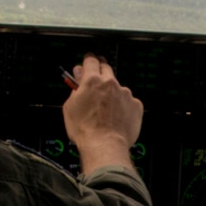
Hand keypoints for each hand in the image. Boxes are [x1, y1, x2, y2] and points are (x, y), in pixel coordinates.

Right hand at [63, 53, 143, 175]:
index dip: (88, 60)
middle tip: (96, 81)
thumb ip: (75, 89)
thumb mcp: (70, 107)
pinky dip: (123, 106)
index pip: (91, 60)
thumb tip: (78, 81)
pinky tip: (116, 117)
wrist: (105, 145)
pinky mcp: (136, 105)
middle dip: (100, 72)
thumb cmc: (85, 130)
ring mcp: (125, 93)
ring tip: (106, 110)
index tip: (88, 61)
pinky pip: (128, 101)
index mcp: (92, 81)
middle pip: (106, 68)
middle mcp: (110, 83)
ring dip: (112, 93)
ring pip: (118, 87)